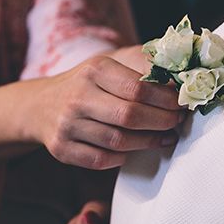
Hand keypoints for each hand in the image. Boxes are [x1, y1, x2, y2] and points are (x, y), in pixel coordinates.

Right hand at [31, 55, 184, 169]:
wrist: (41, 105)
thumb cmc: (87, 84)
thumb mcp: (110, 64)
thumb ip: (144, 65)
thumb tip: (181, 76)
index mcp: (94, 70)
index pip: (139, 88)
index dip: (166, 99)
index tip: (182, 104)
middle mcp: (78, 97)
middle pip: (130, 116)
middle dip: (162, 122)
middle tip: (176, 122)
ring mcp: (67, 125)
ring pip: (119, 141)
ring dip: (148, 142)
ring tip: (164, 137)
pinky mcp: (62, 149)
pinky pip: (102, 160)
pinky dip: (122, 157)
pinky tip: (133, 148)